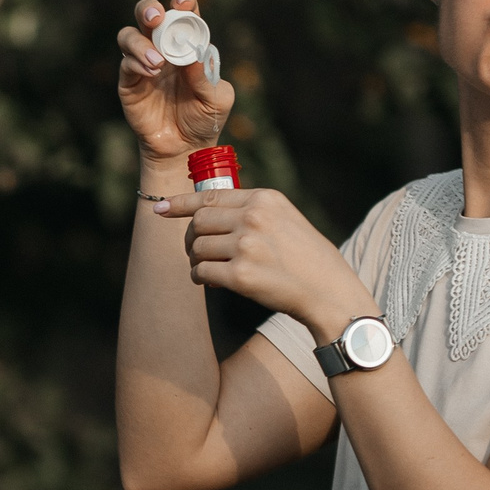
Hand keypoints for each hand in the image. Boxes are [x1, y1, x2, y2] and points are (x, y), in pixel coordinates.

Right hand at [116, 0, 234, 162]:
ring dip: (140, 42)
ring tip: (157, 61)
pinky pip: (126, 64)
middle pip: (148, 16)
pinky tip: (152, 73)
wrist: (185, 148)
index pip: (183, 15)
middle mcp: (163, 49)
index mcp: (188, 45)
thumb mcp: (217, 98)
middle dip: (150, 10)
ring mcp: (143, 64)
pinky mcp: (129, 83)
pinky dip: (136, 63)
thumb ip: (206, 76)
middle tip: (156, 18)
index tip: (184, 2)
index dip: (182, 3)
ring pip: (129, 36)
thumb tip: (192, 54)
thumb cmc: (205, 118)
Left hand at [155, 187, 376, 339]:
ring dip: (196, 260)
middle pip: (197, 222)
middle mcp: (254, 218)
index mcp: (265, 199)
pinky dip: (201, 278)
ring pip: (196, 248)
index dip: (179, 203)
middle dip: (191, 239)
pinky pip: (200, 272)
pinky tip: (213, 283)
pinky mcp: (240, 275)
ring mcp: (246, 246)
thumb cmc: (306, 258)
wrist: (329, 292)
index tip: (160, 209)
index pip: (209, 197)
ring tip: (211, 268)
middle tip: (198, 251)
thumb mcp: (284, 219)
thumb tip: (201, 211)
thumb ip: (249, 211)